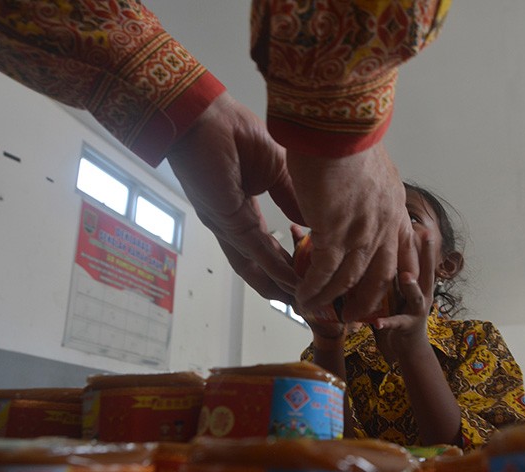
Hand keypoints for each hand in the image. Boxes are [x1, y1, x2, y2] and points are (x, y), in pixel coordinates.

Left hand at [166, 92, 303, 301]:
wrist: (207, 115)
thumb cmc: (235, 132)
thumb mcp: (280, 170)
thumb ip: (295, 198)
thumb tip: (317, 222)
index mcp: (245, 212)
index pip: (271, 249)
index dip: (291, 266)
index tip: (315, 278)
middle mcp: (235, 225)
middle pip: (261, 267)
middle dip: (285, 286)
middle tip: (311, 302)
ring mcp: (228, 226)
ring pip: (257, 267)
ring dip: (280, 286)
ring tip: (304, 302)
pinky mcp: (226, 220)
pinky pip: (255, 250)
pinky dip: (275, 268)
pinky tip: (293, 280)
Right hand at [287, 142, 417, 320]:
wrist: (336, 121)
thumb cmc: (346, 133)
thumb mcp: (367, 163)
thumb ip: (365, 185)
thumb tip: (351, 192)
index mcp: (393, 205)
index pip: (402, 248)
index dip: (398, 273)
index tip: (394, 289)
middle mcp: (383, 222)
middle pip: (381, 274)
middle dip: (368, 299)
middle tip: (355, 315)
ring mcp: (361, 229)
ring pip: (349, 278)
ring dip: (331, 298)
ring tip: (315, 309)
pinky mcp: (335, 230)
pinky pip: (325, 271)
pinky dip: (314, 288)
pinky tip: (302, 297)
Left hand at [372, 232, 435, 359]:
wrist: (410, 347)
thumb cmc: (401, 312)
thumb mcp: (400, 290)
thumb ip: (394, 273)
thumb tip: (380, 250)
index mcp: (420, 284)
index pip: (421, 259)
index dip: (423, 242)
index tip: (422, 222)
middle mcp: (424, 294)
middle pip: (426, 271)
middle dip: (427, 253)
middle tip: (426, 235)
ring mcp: (418, 310)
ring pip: (416, 295)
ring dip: (411, 286)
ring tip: (405, 276)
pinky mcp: (408, 327)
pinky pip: (397, 323)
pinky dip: (387, 322)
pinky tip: (378, 322)